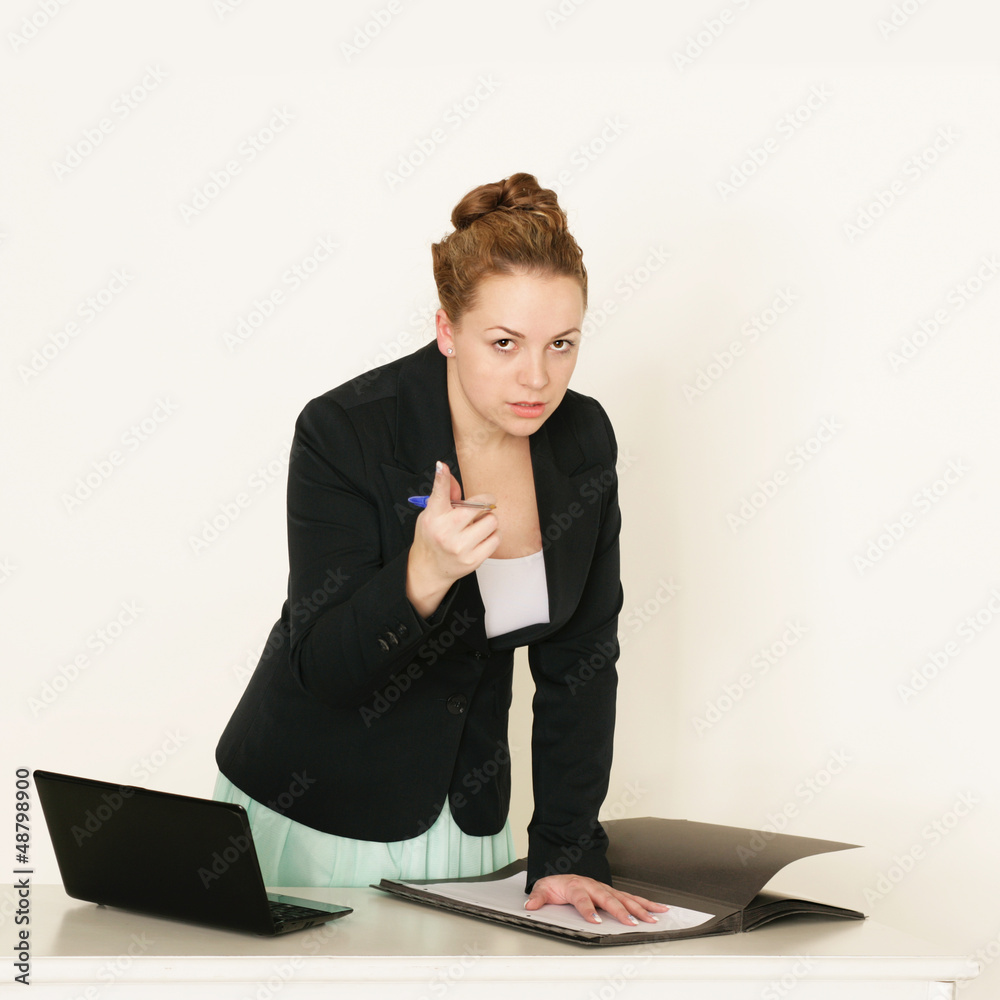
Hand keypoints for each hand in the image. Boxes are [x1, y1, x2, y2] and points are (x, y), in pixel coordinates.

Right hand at [406, 460, 499, 617]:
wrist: (430, 568)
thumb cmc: (432, 537)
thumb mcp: (431, 514)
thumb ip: (444, 495)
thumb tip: (446, 470)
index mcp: (434, 517)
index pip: (439, 494)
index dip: (441, 478)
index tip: (442, 467)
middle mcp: (446, 532)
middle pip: (479, 506)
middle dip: (484, 503)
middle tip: (480, 507)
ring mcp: (460, 547)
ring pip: (492, 521)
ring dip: (488, 520)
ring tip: (478, 526)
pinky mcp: (473, 560)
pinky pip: (497, 538)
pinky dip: (493, 535)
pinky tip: (482, 537)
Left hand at [525, 874, 669, 925]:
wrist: (563, 872)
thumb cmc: (556, 884)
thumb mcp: (544, 888)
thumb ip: (539, 897)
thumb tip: (530, 904)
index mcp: (576, 885)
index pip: (582, 898)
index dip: (588, 909)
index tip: (595, 920)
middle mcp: (593, 886)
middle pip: (609, 898)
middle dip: (621, 911)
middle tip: (631, 922)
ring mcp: (605, 889)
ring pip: (624, 898)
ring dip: (639, 908)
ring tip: (653, 917)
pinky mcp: (613, 892)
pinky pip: (631, 897)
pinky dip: (645, 903)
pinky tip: (658, 908)